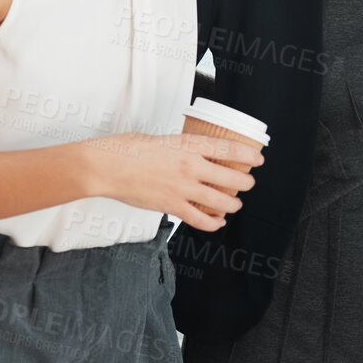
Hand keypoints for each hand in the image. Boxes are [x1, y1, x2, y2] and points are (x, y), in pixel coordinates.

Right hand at [91, 132, 263, 231]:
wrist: (105, 167)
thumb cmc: (126, 150)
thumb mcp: (161, 138)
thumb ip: (180, 146)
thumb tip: (190, 151)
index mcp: (189, 145)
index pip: (230, 149)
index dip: (249, 155)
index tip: (257, 158)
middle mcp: (191, 167)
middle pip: (232, 178)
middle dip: (245, 183)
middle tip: (248, 183)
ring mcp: (183, 188)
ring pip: (222, 201)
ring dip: (233, 205)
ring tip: (235, 204)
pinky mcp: (172, 206)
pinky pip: (201, 220)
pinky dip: (213, 224)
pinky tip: (217, 222)